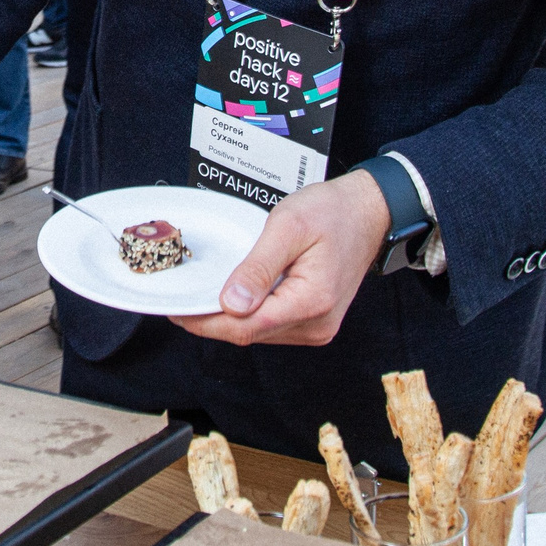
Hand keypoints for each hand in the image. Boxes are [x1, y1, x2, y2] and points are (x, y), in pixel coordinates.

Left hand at [173, 169, 389, 346]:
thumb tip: (231, 303)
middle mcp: (316, 324)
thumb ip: (258, 267)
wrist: (368, 212)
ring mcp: (317, 326)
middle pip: (249, 333)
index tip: (177, 310)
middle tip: (182, 298)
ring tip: (206, 292)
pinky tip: (237, 293)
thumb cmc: (333, 212)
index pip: (246, 327)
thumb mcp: (289, 227)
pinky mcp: (314, 322)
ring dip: (230, 317)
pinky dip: (249, 312)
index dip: (205, 322)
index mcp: (312, 301)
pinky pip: (271, 325)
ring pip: (258, 332)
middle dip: (212, 319)